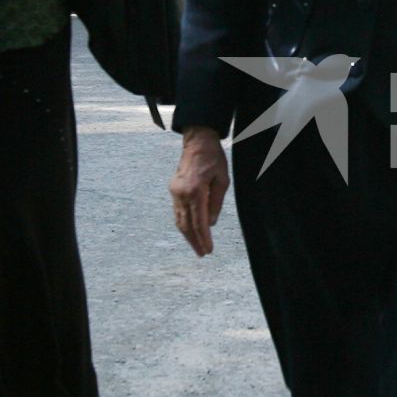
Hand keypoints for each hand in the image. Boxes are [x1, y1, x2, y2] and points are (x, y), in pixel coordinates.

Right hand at [170, 126, 230, 256]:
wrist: (197, 142)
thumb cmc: (213, 159)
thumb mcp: (222, 180)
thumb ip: (216, 203)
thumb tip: (211, 223)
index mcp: (195, 191)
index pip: (199, 222)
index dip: (204, 238)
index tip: (208, 250)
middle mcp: (182, 193)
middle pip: (187, 224)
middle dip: (195, 241)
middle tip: (203, 254)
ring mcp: (175, 192)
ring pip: (180, 220)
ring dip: (188, 235)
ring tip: (197, 247)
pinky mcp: (174, 190)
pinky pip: (178, 212)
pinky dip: (183, 224)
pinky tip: (189, 232)